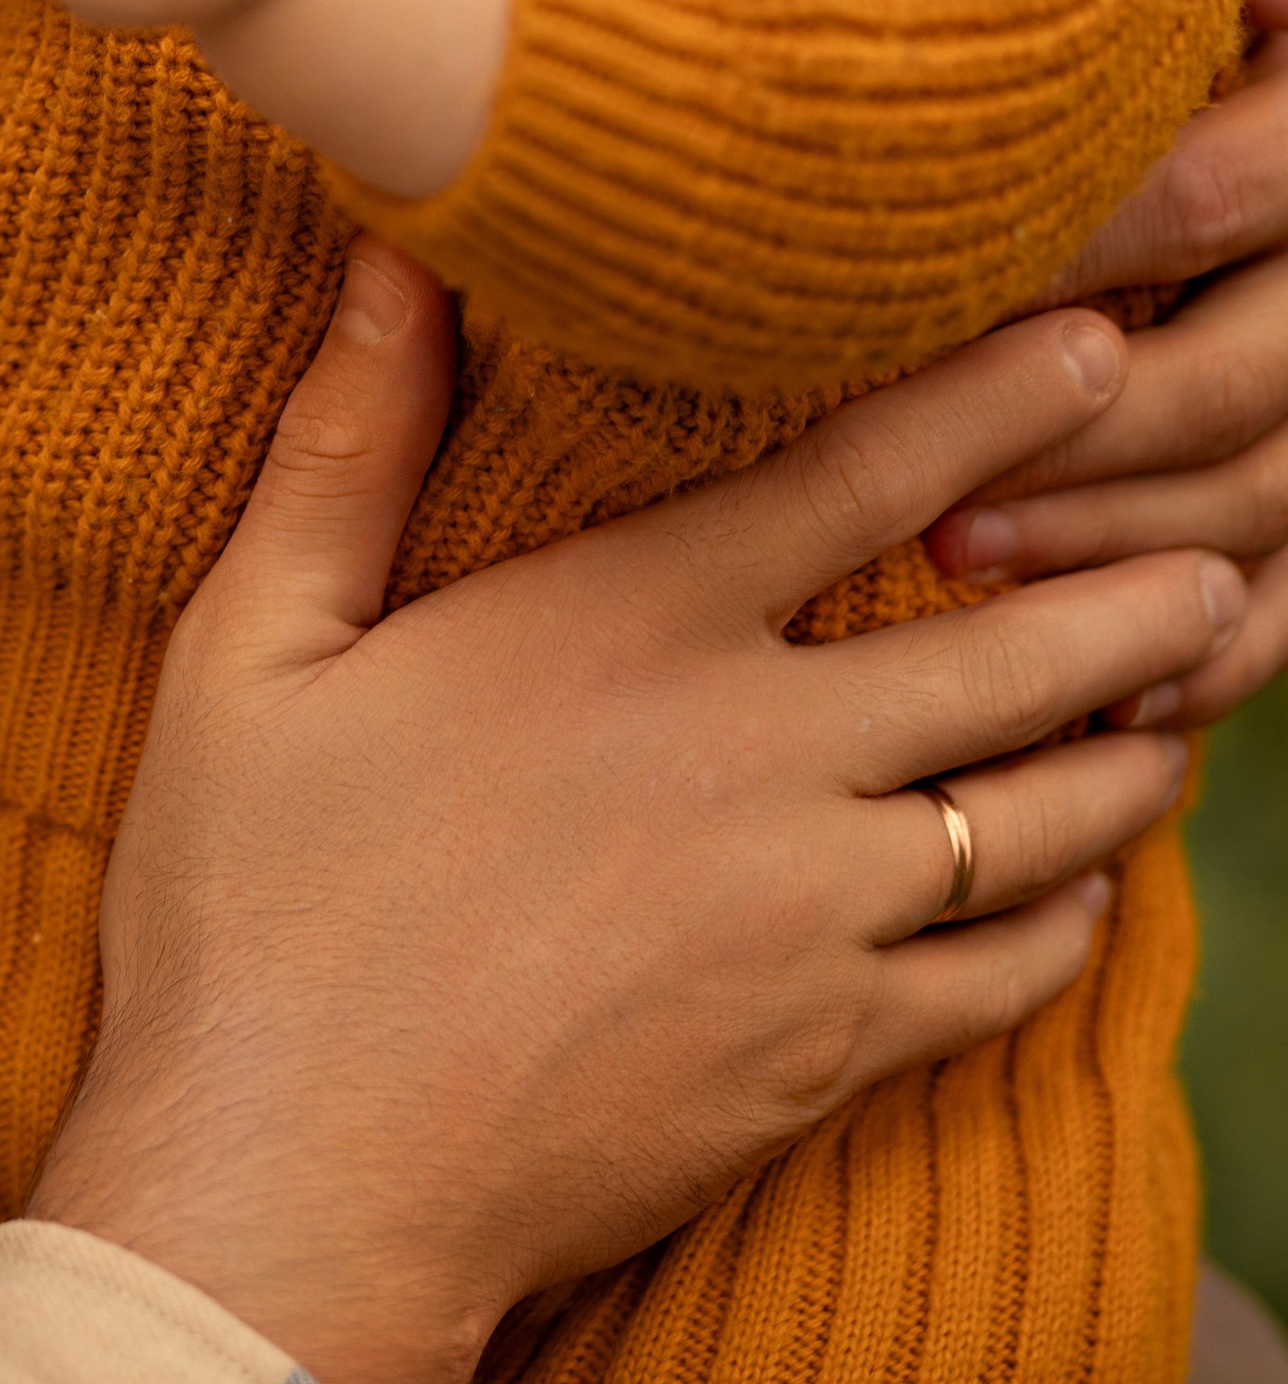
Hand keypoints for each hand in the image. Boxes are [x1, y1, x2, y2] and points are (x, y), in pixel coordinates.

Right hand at [31, 243, 1234, 1383]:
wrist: (296, 1182)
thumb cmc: (252, 902)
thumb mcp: (256, 644)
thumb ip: (347, 446)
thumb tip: (391, 262)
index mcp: (627, 629)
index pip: (860, 476)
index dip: (997, 398)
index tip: (1100, 343)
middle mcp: (755, 758)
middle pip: (1011, 655)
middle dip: (1136, 589)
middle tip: (1222, 546)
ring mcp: (812, 919)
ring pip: (1039, 814)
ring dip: (1129, 745)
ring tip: (1185, 695)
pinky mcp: (827, 1056)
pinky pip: (1006, 970)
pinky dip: (1067, 912)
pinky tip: (1083, 881)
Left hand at [926, 0, 1287, 726]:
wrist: (1218, 149)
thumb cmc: (1096, 41)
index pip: (1207, 194)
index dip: (1077, 239)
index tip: (927, 271)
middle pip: (1229, 380)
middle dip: (1073, 438)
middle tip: (926, 473)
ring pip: (1255, 505)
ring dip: (1103, 546)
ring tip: (950, 559)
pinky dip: (1196, 667)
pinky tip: (1090, 700)